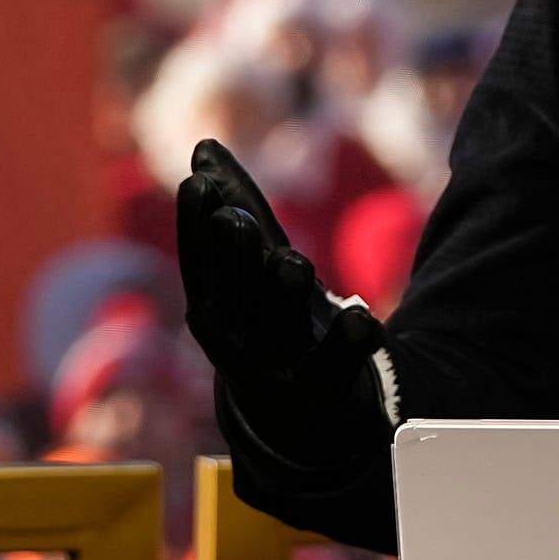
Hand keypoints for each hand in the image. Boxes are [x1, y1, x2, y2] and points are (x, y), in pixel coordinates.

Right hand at [176, 140, 402, 475]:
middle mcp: (236, 342)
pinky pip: (335, 364)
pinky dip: (349, 342)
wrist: (295, 412)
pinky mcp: (323, 386)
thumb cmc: (264, 318)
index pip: (198, 265)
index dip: (195, 227)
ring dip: (284, 294)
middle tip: (235, 219)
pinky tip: (363, 317)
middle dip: (233, 257)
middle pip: (233, 296)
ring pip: (279, 328)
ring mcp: (278, 368)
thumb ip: (232, 206)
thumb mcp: (248, 266)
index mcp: (213, 308)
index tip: (199, 185)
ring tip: (291, 259)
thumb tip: (205, 148)